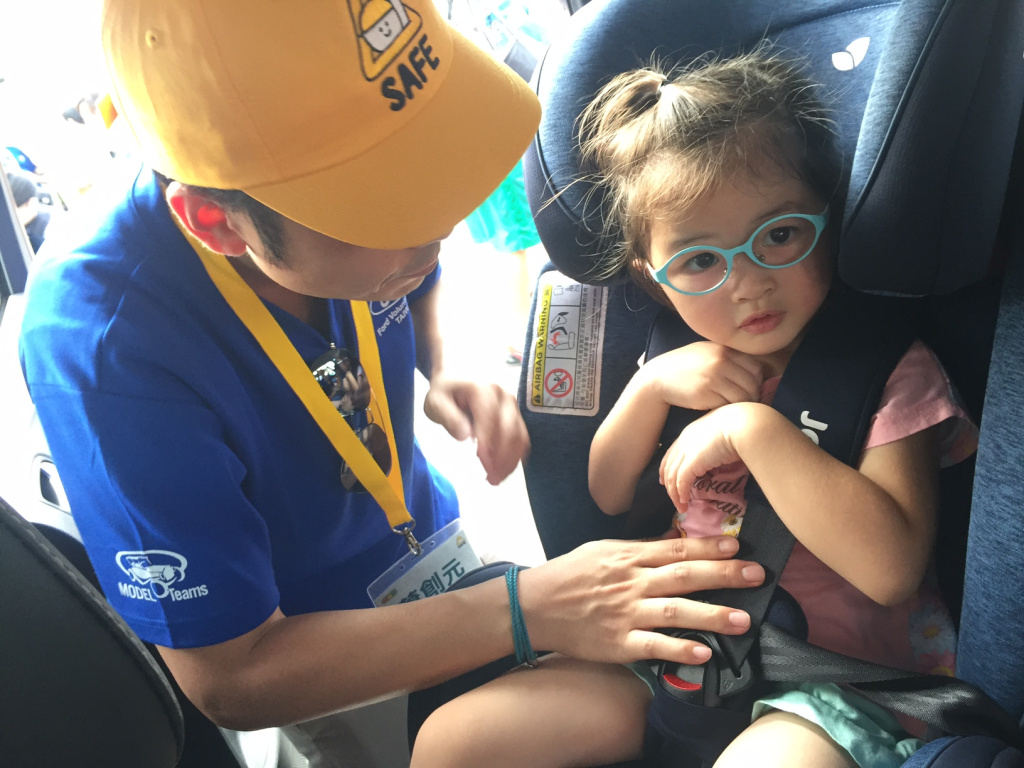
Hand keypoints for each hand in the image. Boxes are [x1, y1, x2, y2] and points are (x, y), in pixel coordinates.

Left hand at [423, 377, 529, 483]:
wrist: (459, 370)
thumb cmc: (445, 389)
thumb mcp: (436, 401)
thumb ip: (449, 417)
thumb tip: (465, 436)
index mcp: (482, 389)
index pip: (490, 420)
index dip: (489, 445)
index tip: (484, 466)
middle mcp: (503, 395)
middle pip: (510, 430)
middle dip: (502, 458)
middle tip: (491, 480)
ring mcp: (512, 403)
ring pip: (519, 435)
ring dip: (511, 460)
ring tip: (497, 478)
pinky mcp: (516, 413)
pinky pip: (522, 435)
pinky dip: (517, 454)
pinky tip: (506, 468)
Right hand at [520, 536, 764, 664]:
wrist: (533, 605)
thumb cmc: (568, 576)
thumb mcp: (602, 551)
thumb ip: (639, 549)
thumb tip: (674, 541)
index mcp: (628, 558)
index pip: (676, 549)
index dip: (709, 547)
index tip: (738, 545)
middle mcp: (631, 583)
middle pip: (685, 576)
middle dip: (724, 575)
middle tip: (758, 575)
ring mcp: (626, 614)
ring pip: (676, 611)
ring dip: (712, 614)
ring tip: (743, 620)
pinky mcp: (618, 643)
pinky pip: (654, 646)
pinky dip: (679, 649)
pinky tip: (703, 653)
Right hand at [643, 342, 763, 410]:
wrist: (658, 378)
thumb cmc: (684, 367)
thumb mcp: (706, 352)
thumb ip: (728, 357)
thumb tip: (756, 371)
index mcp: (724, 349)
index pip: (756, 368)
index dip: (756, 381)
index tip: (748, 389)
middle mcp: (721, 361)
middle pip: (753, 383)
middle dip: (752, 396)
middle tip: (743, 402)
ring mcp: (714, 377)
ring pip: (745, 396)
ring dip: (742, 405)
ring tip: (732, 407)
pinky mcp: (706, 393)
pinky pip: (730, 405)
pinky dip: (729, 409)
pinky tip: (720, 408)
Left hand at [660, 403, 763, 511]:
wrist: (743, 425)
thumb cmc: (740, 428)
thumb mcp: (722, 435)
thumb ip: (714, 445)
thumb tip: (718, 457)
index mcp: (690, 432)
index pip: (672, 452)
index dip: (667, 467)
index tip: (664, 479)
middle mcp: (684, 441)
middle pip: (669, 466)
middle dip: (668, 484)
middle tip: (673, 497)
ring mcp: (686, 451)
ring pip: (672, 476)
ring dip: (675, 494)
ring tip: (681, 506)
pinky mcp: (691, 462)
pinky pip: (681, 481)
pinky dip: (681, 493)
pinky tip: (684, 501)